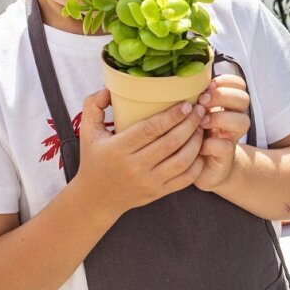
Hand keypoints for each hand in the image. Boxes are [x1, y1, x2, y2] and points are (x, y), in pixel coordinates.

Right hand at [75, 89, 205, 220]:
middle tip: (200, 110)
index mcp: (118, 149)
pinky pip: (185, 179)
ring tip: (201, 126)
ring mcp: (149, 182)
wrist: (95, 200)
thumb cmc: (94, 161)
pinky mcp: (158, 193)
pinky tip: (201, 149)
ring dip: (196, 141)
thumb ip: (93, 105)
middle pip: (170, 142)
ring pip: (182, 160)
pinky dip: (197, 164)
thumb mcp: (87, 132)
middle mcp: (134, 167)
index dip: (172, 116)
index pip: (150, 129)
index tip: (186, 104)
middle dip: (190, 124)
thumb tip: (108, 88)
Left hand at [193, 75, 250, 190]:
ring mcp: (232, 137)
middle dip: (222, 96)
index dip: (226, 81)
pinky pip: (225, 146)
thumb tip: (178, 78)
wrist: (200, 169)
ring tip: (201, 122)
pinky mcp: (226, 157)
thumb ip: (192, 98)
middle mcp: (234, 119)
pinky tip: (198, 145)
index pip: (239, 84)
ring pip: (242, 121)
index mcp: (227, 105)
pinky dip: (210, 144)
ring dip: (220, 118)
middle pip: (244, 99)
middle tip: (201, 102)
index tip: (207, 85)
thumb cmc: (192, 136)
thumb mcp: (192, 113)